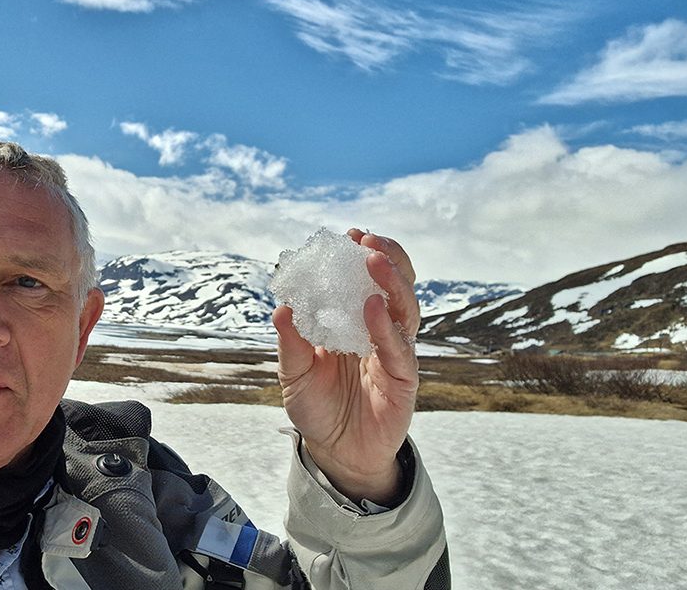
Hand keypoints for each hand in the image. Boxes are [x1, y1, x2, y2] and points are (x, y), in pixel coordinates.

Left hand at [273, 229, 419, 504]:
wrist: (336, 452)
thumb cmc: (318, 406)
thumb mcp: (294, 373)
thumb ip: (291, 343)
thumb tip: (281, 307)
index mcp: (357, 322)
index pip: (368, 281)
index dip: (364, 256)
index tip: (351, 234)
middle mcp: (381, 332)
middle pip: (397, 287)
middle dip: (387, 259)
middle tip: (367, 240)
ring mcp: (396, 354)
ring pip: (405, 310)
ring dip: (392, 283)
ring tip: (373, 262)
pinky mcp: (404, 380)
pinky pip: (400, 349)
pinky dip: (386, 327)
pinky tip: (373, 308)